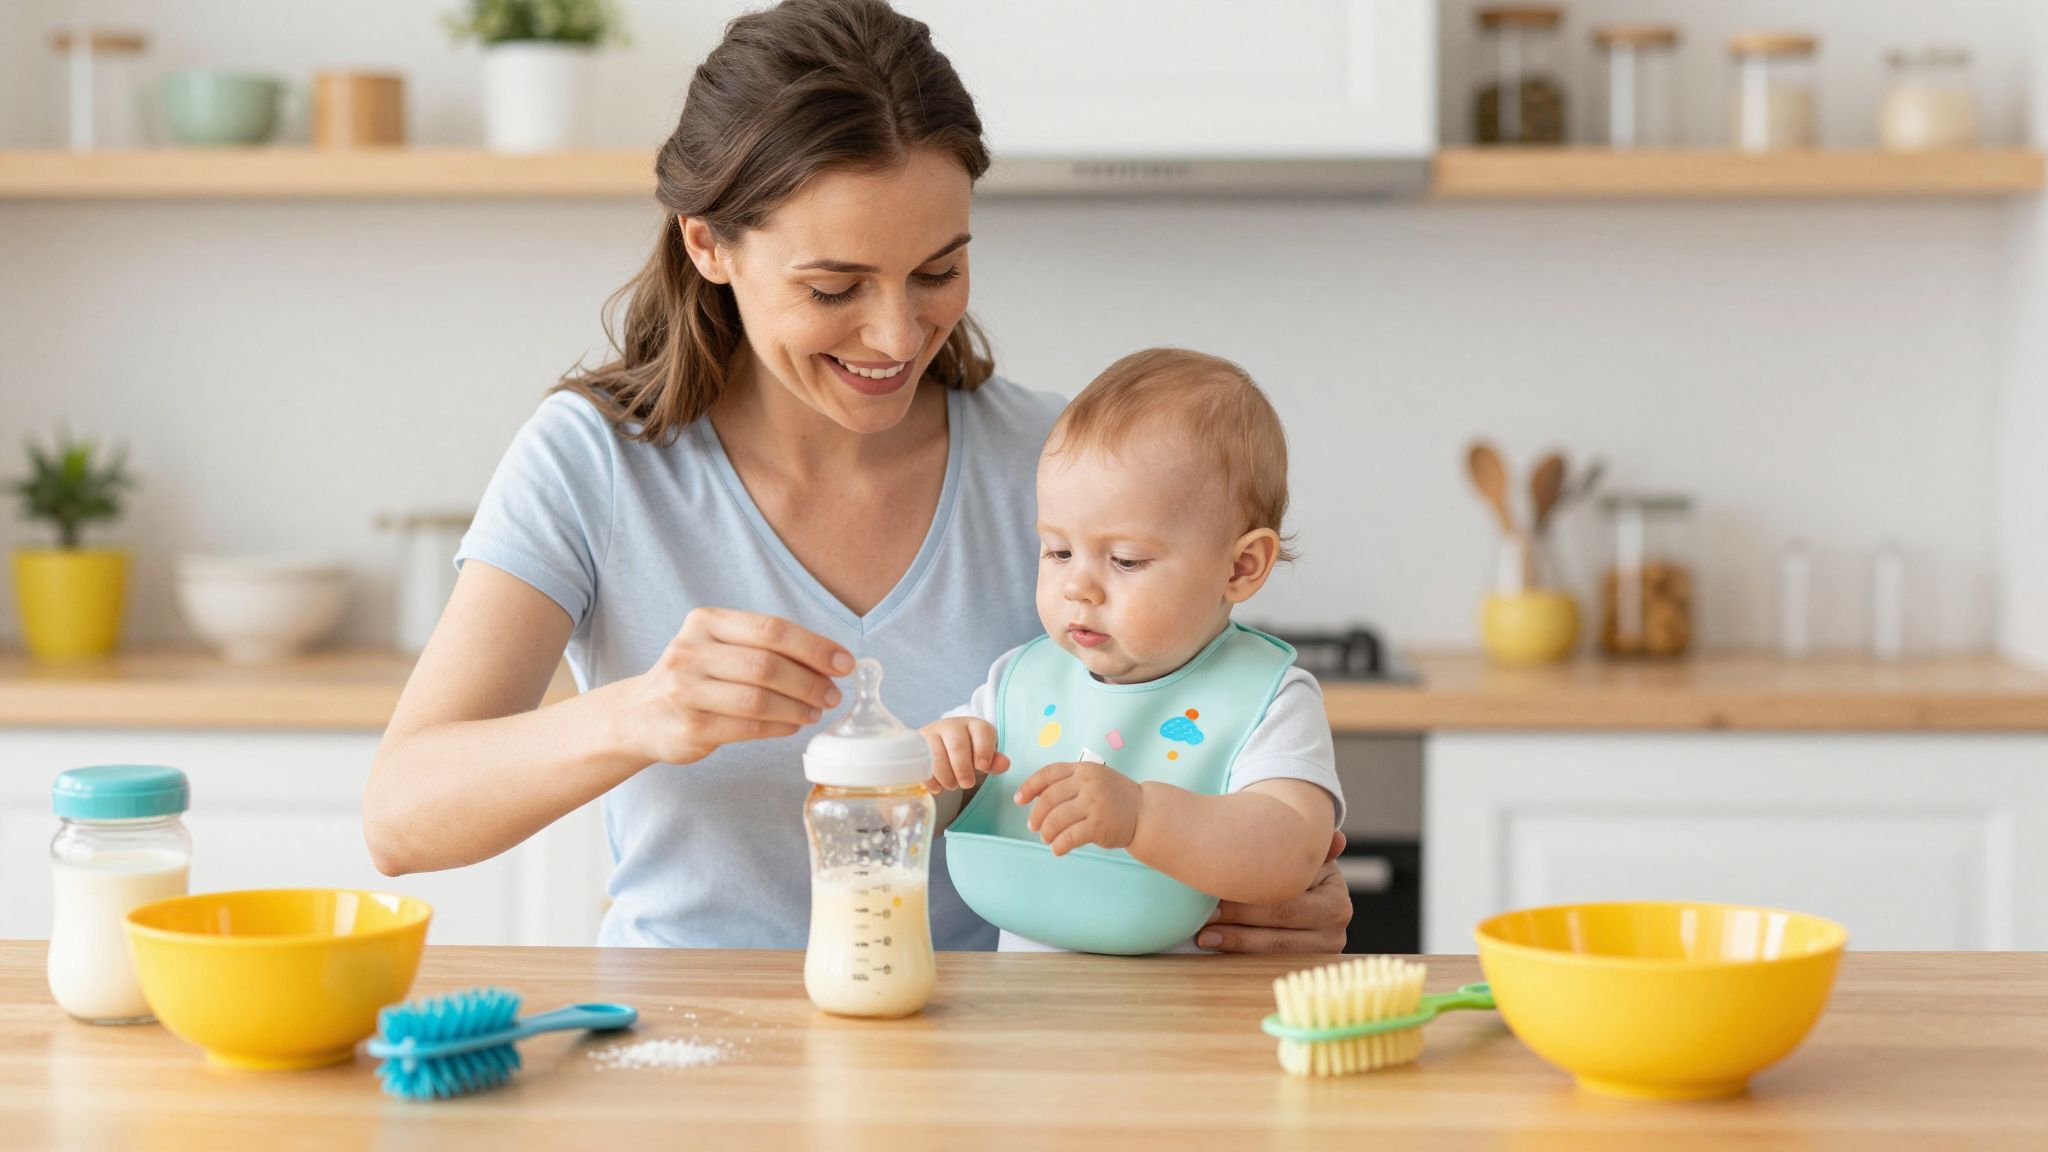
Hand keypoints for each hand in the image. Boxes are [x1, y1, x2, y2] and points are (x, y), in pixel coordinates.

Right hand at [615, 607, 851, 765]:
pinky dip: (780, 726)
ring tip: (816, 711)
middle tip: (833, 693)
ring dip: (798, 706)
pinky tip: (793, 724)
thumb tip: (831, 661)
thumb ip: (765, 648)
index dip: (814, 646)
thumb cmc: (696, 677)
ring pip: (759, 698)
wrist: (639, 714)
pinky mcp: (690, 726)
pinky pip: (749, 726)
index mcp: (705, 622)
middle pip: (767, 664)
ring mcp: (687, 690)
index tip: (844, 662)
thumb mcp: (720, 647)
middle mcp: (691, 651)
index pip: (770, 629)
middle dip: (810, 680)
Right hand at [919, 717, 1008, 791]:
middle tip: (967, 784)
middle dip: (963, 768)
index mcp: (974, 726)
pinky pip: (921, 763)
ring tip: (952, 786)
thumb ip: (994, 761)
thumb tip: (1004, 764)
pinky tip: (937, 788)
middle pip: (958, 745)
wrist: (939, 745)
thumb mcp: (982, 756)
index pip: (982, 732)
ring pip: (937, 754)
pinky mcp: (917, 744)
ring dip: (946, 775)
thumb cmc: (967, 753)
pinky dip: (930, 779)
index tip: (983, 767)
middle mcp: (953, 725)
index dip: (983, 750)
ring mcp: (932, 733)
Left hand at [1014, 761, 1142, 855]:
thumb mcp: (1095, 779)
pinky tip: (1058, 849)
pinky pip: (1069, 837)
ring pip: (1056, 819)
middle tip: (1033, 826)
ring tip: (1047, 838)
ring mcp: (1094, 804)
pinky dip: (1059, 845)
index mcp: (1084, 769)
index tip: (1019, 799)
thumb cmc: (1116, 797)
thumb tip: (1036, 796)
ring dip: (1047, 832)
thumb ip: (1070, 783)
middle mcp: (1088, 783)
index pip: (1049, 773)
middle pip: (1048, 798)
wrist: (1145, 812)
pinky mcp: (1099, 825)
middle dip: (1036, 815)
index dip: (1030, 786)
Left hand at [1196, 829, 1350, 953]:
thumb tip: (1339, 839)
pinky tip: (1216, 947)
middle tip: (1203, 918)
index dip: (1248, 900)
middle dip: (1236, 923)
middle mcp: (1333, 933)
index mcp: (1336, 903)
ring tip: (1203, 936)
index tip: (1216, 891)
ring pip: (1270, 951)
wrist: (1311, 896)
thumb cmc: (1303, 872)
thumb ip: (1316, 848)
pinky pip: (1267, 964)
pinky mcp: (1302, 968)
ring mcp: (1319, 955)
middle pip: (1277, 929)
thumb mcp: (1310, 858)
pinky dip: (1239, 955)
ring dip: (1234, 943)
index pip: (1286, 902)